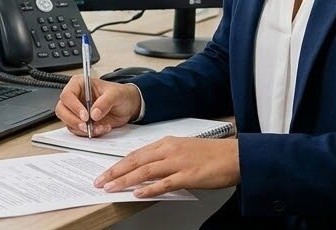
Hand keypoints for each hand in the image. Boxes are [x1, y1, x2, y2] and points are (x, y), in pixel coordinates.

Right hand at [55, 75, 140, 136]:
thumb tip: (94, 113)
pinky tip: (101, 129)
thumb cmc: (120, 95)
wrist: (128, 106)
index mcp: (79, 84)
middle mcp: (75, 98)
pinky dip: (89, 133)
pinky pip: (78, 131)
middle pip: (62, 110)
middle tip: (86, 126)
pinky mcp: (81, 122)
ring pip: (68, 122)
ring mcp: (76, 111)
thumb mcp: (115, 95)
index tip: (85, 116)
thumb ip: (105, 102)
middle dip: (73, 120)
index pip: (67, 95)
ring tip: (99, 128)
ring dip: (82, 129)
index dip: (73, 106)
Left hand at [95, 137, 239, 197]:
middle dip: (115, 171)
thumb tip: (146, 171)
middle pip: (136, 161)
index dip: (118, 163)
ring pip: (145, 171)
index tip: (105, 172)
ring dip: (125, 180)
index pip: (136, 153)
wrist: (235, 155)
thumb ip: (164, 158)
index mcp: (167, 143)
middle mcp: (170, 150)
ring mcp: (178, 162)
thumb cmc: (211, 154)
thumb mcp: (183, 149)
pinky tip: (138, 193)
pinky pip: (165, 183)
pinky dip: (150, 189)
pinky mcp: (189, 175)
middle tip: (100, 180)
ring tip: (112, 187)